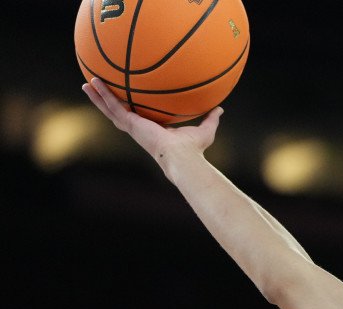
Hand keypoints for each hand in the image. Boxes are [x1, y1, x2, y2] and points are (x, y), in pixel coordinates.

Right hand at [81, 77, 221, 162]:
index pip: (138, 116)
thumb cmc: (193, 149)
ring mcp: (133, 126)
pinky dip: (103, 95)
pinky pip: (113, 106)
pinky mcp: (130, 123)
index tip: (125, 99)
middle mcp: (140, 128)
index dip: (131, 108)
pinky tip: (94, 83)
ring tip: (87, 84)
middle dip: (108, 101)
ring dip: (98, 97)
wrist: (182, 156)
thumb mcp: (205, 129)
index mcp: (153, 129)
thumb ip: (211, 119)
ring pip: (110, 109)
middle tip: (97, 89)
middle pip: (119, 112)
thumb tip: (220, 109)